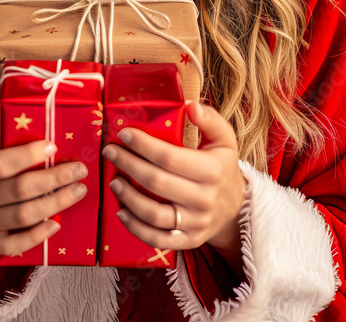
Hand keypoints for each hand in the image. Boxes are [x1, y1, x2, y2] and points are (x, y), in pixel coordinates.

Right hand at [0, 101, 88, 256]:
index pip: (0, 164)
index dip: (28, 156)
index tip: (53, 146)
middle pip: (19, 191)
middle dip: (54, 180)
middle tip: (80, 169)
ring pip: (22, 217)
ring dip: (55, 204)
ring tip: (78, 190)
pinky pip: (14, 245)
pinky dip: (36, 237)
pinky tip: (56, 223)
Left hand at [102, 100, 245, 273]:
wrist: (235, 207)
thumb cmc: (222, 166)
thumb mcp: (224, 138)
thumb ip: (209, 119)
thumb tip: (190, 105)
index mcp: (212, 170)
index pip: (169, 157)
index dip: (143, 145)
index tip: (124, 133)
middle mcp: (204, 199)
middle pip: (157, 182)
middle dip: (128, 165)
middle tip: (110, 152)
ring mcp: (196, 223)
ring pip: (154, 214)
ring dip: (128, 197)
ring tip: (113, 181)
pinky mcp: (188, 240)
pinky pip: (157, 239)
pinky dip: (135, 228)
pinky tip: (122, 211)